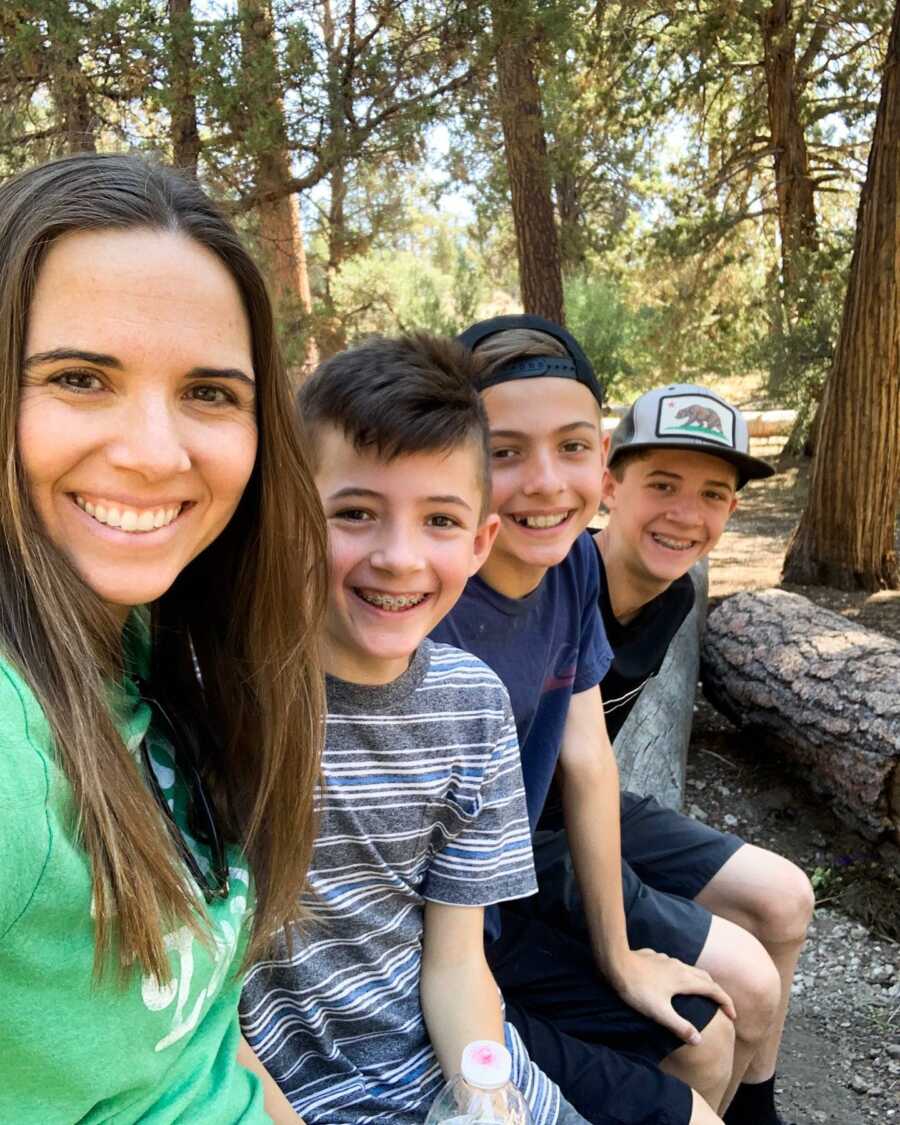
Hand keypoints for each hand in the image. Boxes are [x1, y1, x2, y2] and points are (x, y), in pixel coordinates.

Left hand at [609, 948, 735, 1044]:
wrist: (615, 963)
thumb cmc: (637, 989)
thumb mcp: (659, 1012)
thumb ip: (679, 1026)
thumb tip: (699, 1040)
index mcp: (685, 980)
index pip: (713, 990)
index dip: (726, 1002)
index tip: (732, 1015)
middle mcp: (680, 967)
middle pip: (705, 978)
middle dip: (716, 992)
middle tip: (722, 1006)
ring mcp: (667, 960)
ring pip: (691, 970)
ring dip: (701, 982)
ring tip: (701, 995)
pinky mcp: (655, 958)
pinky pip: (676, 966)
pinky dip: (684, 975)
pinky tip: (674, 981)